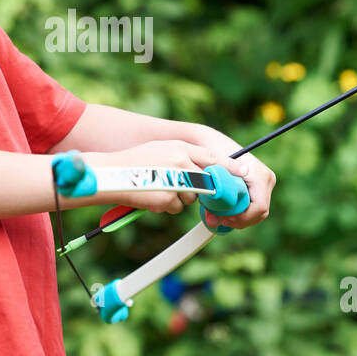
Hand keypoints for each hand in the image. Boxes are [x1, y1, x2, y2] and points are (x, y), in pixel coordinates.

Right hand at [90, 140, 239, 215]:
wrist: (112, 174)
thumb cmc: (135, 161)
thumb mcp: (162, 149)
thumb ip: (185, 156)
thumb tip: (206, 168)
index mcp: (180, 148)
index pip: (212, 158)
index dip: (229, 167)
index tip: (244, 172)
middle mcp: (180, 164)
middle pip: (204, 181)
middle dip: (199, 187)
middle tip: (183, 184)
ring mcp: (174, 182)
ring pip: (191, 197)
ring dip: (180, 196)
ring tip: (158, 186)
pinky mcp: (166, 200)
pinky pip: (176, 207)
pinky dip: (167, 205)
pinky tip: (152, 196)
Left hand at [183, 126, 274, 230]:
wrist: (212, 142)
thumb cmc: (211, 157)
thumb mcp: (211, 180)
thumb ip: (213, 203)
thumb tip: (212, 222)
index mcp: (259, 175)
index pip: (259, 208)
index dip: (243, 219)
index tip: (226, 220)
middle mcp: (267, 178)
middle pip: (261, 212)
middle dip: (241, 220)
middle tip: (221, 220)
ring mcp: (266, 181)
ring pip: (259, 211)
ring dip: (241, 217)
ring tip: (222, 215)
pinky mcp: (262, 184)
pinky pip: (256, 204)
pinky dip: (243, 211)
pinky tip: (227, 209)